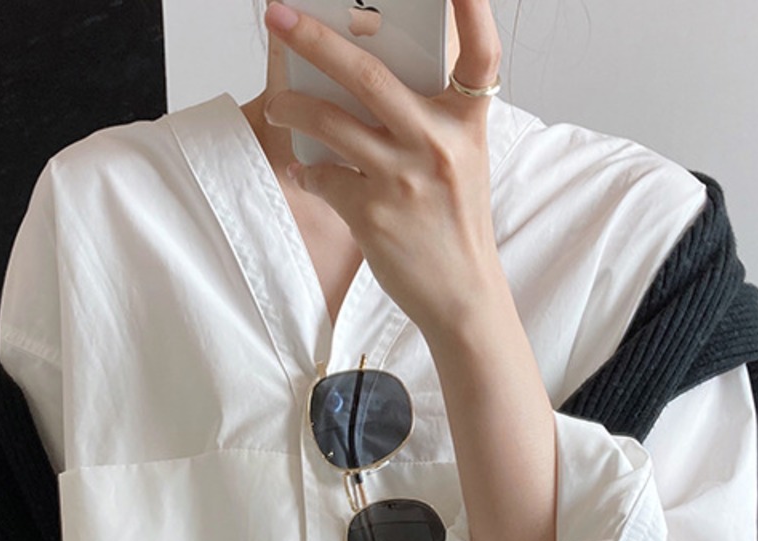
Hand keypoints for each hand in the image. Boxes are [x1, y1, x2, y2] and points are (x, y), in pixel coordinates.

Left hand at [261, 0, 506, 341]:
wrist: (462, 294)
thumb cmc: (455, 221)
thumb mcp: (459, 158)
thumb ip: (426, 115)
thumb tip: (361, 71)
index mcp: (466, 122)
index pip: (480, 54)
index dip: (473, 8)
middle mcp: (437, 142)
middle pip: (366, 74)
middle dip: (312, 38)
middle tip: (277, 15)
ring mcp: (404, 178)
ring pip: (328, 121)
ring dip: (291, 107)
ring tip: (279, 105)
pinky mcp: (373, 213)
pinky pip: (322, 175)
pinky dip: (306, 171)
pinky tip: (306, 172)